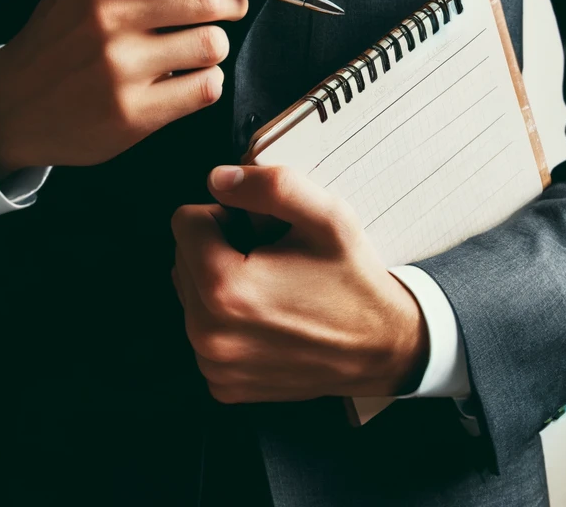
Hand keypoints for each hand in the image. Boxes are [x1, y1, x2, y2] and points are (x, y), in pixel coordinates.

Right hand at [0, 0, 268, 174]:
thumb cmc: (65, 32)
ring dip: (213, 43)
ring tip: (187, 46)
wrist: (11, 104)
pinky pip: (206, 86)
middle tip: (227, 5)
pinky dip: (204, 80)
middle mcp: (105, 15)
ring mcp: (118, 66)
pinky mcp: (132, 113)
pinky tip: (179, 78)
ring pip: (213, 43)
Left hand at [171, 165, 429, 403]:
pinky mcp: (224, 386)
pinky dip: (226, 320)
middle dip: (219, 248)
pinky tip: (267, 319)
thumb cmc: (352, 280)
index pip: (184, 222)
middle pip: (183, 257)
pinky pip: (203, 331)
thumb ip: (270, 185)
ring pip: (190, 293)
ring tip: (270, 287)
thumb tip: (217, 179)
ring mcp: (214, 366)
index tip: (261, 231)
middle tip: (269, 258)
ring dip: (220, 283)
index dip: (225, 215)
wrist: (382, 348)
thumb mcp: (326, 216)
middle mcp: (208, 334)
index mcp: (225, 288)